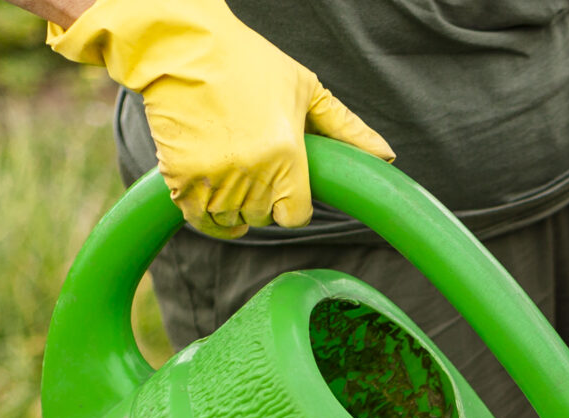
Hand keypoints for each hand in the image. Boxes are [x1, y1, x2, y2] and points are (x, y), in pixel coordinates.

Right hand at [44, 0, 392, 238]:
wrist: (183, 44)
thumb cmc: (249, 62)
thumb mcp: (305, 89)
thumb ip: (346, 127)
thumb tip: (387, 155)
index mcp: (286, 153)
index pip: (295, 216)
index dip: (292, 206)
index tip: (285, 189)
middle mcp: (251, 170)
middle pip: (263, 218)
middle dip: (262, 202)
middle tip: (254, 169)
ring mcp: (215, 175)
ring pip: (232, 221)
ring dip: (233, 209)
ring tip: (231, 176)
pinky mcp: (181, 175)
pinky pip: (199, 218)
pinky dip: (205, 215)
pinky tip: (210, 198)